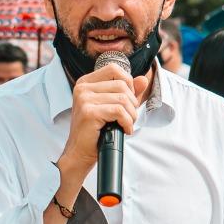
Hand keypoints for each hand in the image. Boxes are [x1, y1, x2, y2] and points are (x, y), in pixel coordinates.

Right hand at [57, 63, 151, 178]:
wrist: (79, 153)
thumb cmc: (95, 131)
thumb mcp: (112, 107)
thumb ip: (127, 92)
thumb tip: (143, 79)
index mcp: (86, 82)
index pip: (114, 69)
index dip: (128, 83)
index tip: (127, 100)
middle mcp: (83, 88)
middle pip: (121, 84)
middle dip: (132, 103)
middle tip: (128, 117)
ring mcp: (84, 99)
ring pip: (123, 99)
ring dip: (131, 115)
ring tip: (126, 124)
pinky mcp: (89, 112)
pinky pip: (119, 111)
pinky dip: (127, 122)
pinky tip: (124, 130)